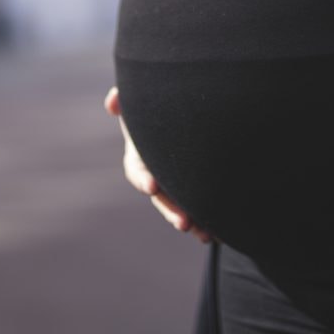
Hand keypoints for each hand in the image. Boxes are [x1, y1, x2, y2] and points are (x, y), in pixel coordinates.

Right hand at [103, 85, 214, 243]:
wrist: (194, 112)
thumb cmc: (163, 101)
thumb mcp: (145, 99)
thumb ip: (127, 99)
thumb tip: (112, 102)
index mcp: (142, 154)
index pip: (137, 170)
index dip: (143, 178)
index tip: (152, 186)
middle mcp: (158, 173)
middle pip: (162, 197)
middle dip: (171, 210)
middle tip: (184, 222)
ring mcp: (177, 183)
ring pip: (181, 208)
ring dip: (191, 221)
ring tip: (205, 234)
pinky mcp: (197, 189)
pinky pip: (201, 209)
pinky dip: (209, 221)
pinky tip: (221, 232)